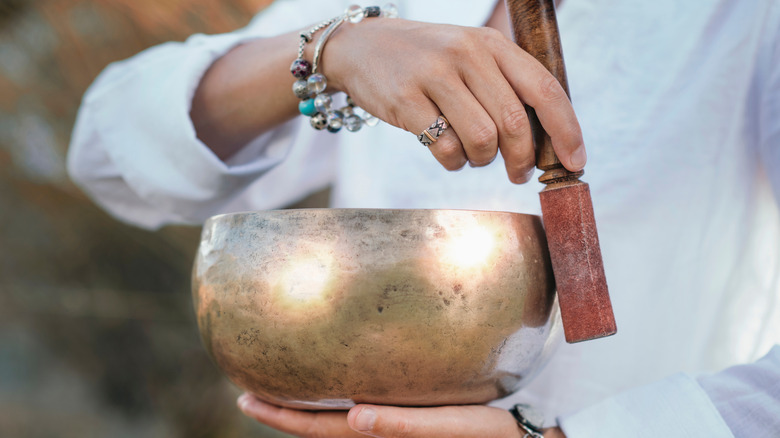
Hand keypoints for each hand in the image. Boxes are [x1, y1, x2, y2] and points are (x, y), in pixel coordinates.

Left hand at [237, 393, 565, 437]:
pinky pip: (364, 408)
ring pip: (340, 418)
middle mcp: (385, 433)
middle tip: (248, 391)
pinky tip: (338, 379)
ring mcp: (398, 425)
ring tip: (281, 384)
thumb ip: (407, 425)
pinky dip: (339, 396)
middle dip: (284, 411)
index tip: (244, 399)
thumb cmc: (499, 433)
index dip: (283, 417)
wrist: (536, 437)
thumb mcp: (457, 429)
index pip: (323, 429)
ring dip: (308, 404)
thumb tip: (353, 416)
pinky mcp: (414, 416)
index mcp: (388, 436)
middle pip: (323, 426)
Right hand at [322, 17, 584, 182]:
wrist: (361, 47)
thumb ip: (505, 86)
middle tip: (518, 173)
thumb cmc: (426, 60)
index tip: (575, 163)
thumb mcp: (470, 55)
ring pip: (482, 139)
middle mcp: (467, 54)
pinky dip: (453, 162)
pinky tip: (447, 153)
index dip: (566, 130)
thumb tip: (547, 140)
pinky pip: (445, 148)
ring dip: (483, 160)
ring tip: (472, 155)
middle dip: (523, 159)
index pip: (544, 89)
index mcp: (491, 44)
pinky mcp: (406, 100)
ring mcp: (435, 75)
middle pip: (515, 123)